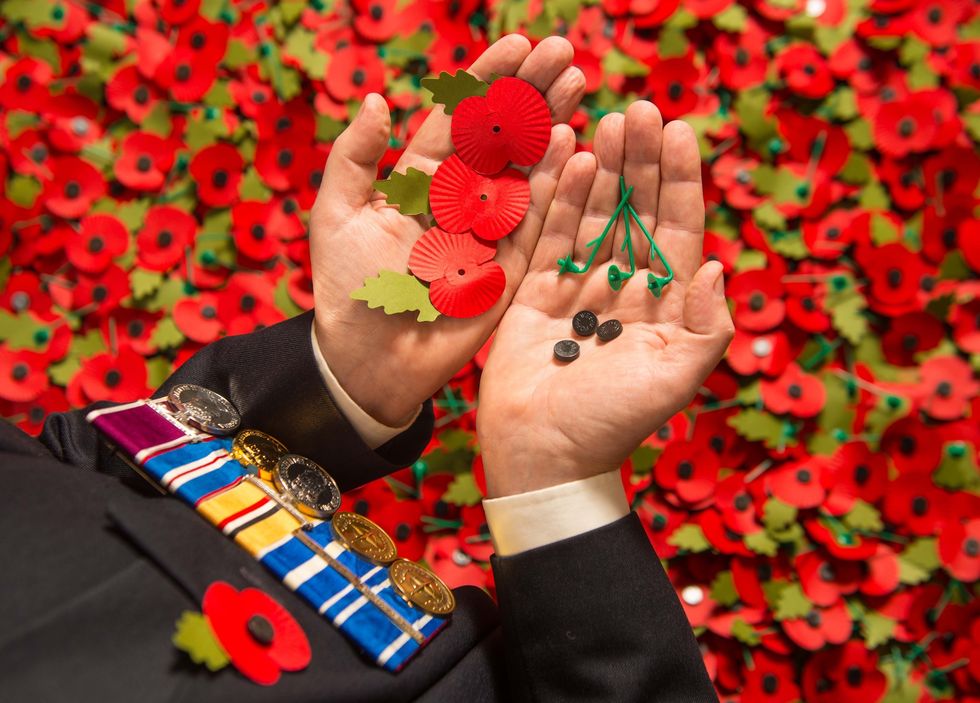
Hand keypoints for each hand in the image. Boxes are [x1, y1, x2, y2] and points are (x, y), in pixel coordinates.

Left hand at [310, 36, 584, 425]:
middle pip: (503, 135)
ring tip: (578, 83)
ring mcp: (490, 231)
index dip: (488, 80)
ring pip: (526, 168)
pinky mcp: (510, 266)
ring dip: (552, 125)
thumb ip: (354, 158)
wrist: (368, 361)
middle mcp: (461, 199)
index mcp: (420, 181)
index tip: (518, 43)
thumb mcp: (336, 217)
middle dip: (532, 92)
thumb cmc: (347, 288)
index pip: (460, 119)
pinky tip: (573, 144)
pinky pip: (536, 220)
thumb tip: (379, 99)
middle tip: (565, 52)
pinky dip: (554, 184)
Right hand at [477, 102, 734, 496]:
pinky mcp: (536, 294)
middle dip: (640, 161)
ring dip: (603, 168)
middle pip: (636, 211)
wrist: (543, 452)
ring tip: (606, 120)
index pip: (678, 229)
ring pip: (595, 215)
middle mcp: (624, 289)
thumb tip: (718, 263)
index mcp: (665, 306)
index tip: (679, 131)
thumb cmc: (614, 421)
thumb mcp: (677, 378)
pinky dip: (562, 199)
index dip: (680, 180)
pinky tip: (572, 159)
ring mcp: (578, 289)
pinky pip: (551, 237)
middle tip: (638, 108)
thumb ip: (708, 325)